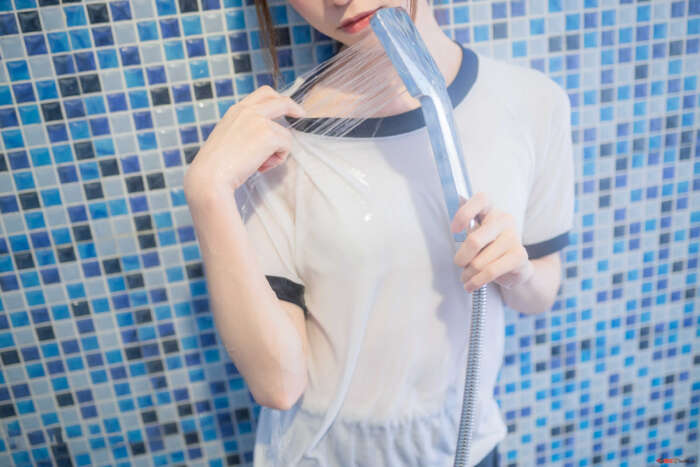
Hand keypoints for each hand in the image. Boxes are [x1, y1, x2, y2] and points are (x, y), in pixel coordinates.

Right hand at [183, 85, 305, 197]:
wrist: (210, 176)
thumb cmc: (216, 165)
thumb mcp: (228, 137)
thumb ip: (245, 129)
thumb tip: (265, 137)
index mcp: (237, 110)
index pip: (262, 94)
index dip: (277, 98)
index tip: (287, 106)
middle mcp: (248, 111)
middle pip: (280, 100)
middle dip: (293, 106)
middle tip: (301, 114)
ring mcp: (259, 121)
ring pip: (285, 134)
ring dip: (277, 152)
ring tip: (259, 164)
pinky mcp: (269, 135)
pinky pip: (286, 146)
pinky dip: (278, 159)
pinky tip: (261, 167)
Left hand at [451, 192, 534, 292]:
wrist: (516, 268)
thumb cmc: (490, 249)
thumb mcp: (476, 236)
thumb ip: (466, 230)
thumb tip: (454, 229)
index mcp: (491, 210)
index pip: (481, 199)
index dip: (464, 214)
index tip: (454, 231)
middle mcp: (505, 220)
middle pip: (475, 240)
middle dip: (461, 258)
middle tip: (459, 264)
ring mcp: (514, 237)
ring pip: (480, 261)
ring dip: (468, 273)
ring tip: (466, 277)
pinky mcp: (520, 255)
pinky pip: (490, 271)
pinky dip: (477, 281)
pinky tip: (471, 285)